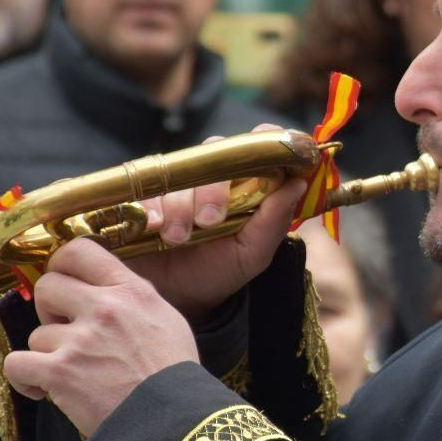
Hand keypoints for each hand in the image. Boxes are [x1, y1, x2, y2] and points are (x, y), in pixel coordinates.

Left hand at [3, 237, 198, 436]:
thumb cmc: (174, 375)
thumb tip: (102, 290)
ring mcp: (80, 340)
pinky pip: (17, 364)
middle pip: (47, 286)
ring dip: (48, 354)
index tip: (64, 283)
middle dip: (49, 310)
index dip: (61, 265)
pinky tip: (44, 390)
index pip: (79, 250)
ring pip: (37, 333)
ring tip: (71, 375)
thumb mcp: (165, 320)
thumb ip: (132, 299)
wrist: (175, 421)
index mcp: (132, 290)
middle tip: (65, 332)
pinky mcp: (60, 373)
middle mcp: (105, 307)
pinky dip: (26, 379)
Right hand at [129, 125, 308, 323]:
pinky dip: (152, 209)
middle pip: (213, 156)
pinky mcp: (145, 197)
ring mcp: (177, 185)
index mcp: (243, 185)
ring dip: (180, 206)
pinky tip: (153, 229)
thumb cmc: (219, 271)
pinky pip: (146, 190)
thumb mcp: (252, 254)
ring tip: (178, 239)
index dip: (264, 141)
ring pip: (179, 174)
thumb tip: (296, 184)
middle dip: (212, 189)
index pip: (256, 147)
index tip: (265, 150)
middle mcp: (211, 177)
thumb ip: (274, 222)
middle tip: (209, 220)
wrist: (176, 299)